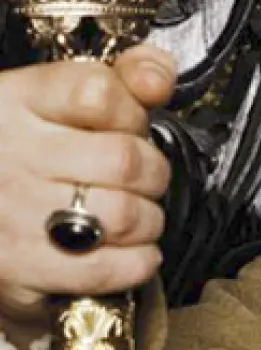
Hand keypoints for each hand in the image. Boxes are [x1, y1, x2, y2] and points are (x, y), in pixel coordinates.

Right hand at [0, 45, 176, 345]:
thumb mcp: (46, 102)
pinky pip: (106, 268)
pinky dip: (136, 263)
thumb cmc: (7, 156)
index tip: (129, 125)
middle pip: (125, 160)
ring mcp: (12, 216)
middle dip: (152, 172)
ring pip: (124, 215)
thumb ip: (117, 80)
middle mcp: (11, 156)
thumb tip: (157, 78)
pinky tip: (129, 252)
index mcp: (15, 103)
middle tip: (140, 180)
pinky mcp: (18, 271)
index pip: (99, 93)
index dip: (132, 112)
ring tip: (133, 217)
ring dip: (147, 220)